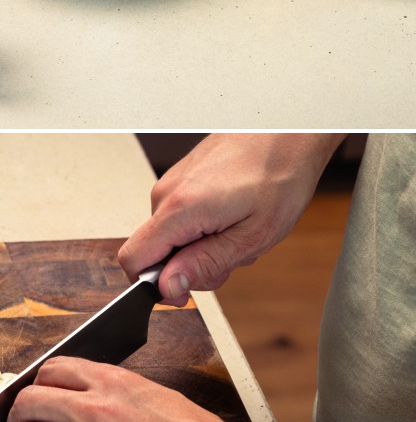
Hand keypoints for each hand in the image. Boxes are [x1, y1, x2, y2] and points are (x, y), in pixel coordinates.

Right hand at [120, 133, 343, 303]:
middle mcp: (166, 193)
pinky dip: (205, 227)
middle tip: (233, 253)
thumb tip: (169, 286)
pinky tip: (235, 215)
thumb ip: (205, 264)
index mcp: (179, 208)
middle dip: (190, 266)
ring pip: (172, 237)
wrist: (289, 131)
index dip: (155, 286)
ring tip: (239, 229)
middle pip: (156, 253)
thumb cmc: (280, 176)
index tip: (187, 290)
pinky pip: (181, 218)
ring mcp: (172, 182)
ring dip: (202, 246)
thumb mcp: (252, 237)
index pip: (133, 261)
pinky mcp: (182, 179)